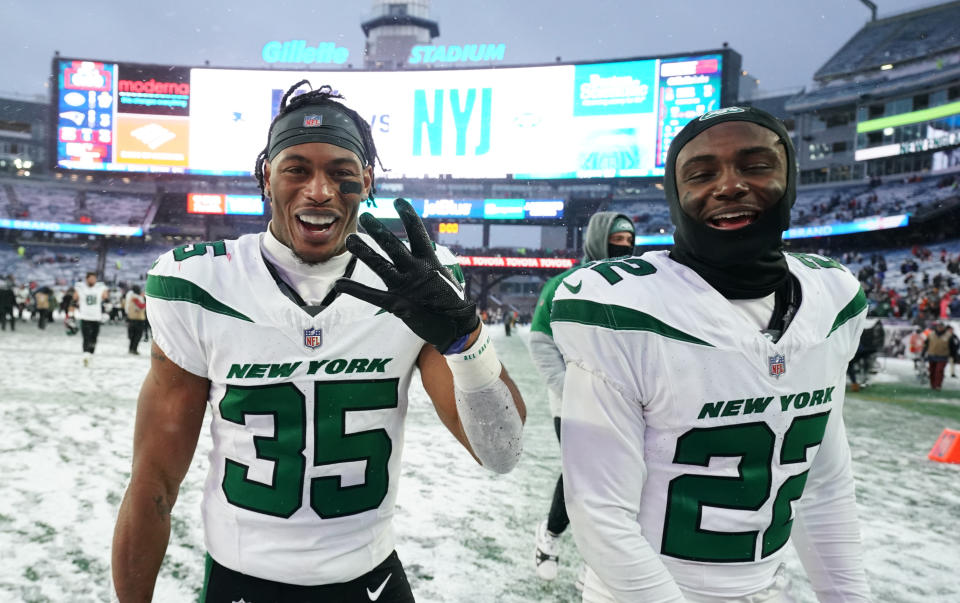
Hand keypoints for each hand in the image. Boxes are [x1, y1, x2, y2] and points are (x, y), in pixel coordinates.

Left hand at [334, 198, 479, 352]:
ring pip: (380, 265)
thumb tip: (422, 248)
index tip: (398, 201)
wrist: (455, 326)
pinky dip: (354, 289)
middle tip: (365, 217)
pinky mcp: (396, 304)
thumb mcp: (443, 275)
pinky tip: (339, 284)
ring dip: (364, 252)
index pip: (418, 233)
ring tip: (350, 239)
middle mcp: (416, 271)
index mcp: (429, 261)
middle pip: (393, 245)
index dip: (408, 216)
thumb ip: (428, 261)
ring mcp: (405, 287)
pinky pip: (371, 296)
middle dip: (378, 230)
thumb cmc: (450, 299)